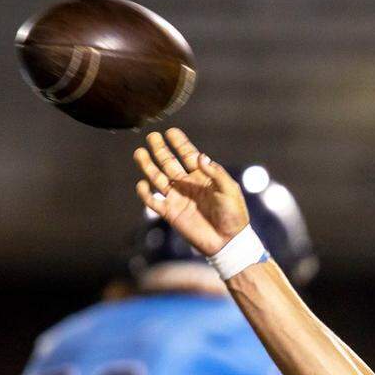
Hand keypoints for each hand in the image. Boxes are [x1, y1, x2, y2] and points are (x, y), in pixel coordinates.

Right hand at [132, 128, 248, 255]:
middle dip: (160, 150)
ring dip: (148, 166)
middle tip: (152, 137)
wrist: (228, 242)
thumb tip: (200, 156)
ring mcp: (178, 198)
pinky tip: (143, 183)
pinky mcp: (170, 213)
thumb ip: (215, 173)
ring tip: (140, 153)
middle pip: (169, 163)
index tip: (171, 132)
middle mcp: (188, 185)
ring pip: (158, 178)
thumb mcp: (230, 190)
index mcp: (203, 177)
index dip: (180, 143)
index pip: (188, 155)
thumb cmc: (234, 216)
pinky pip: (153, 201)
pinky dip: (145, 193)